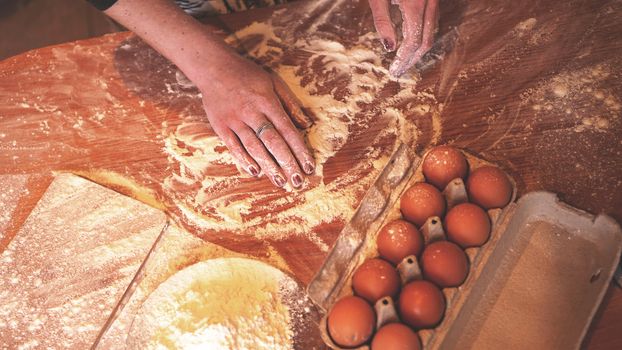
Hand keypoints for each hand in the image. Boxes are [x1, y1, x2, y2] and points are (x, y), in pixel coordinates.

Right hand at [104, 0, 314, 188]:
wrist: (214, 67)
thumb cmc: (248, 75)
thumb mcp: (274, 82)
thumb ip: (290, 103)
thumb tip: (306, 125)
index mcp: (267, 102)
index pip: (288, 130)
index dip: (300, 150)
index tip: (309, 166)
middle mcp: (252, 113)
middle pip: (272, 142)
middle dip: (287, 164)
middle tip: (298, 182)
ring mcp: (234, 120)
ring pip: (254, 148)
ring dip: (269, 167)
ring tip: (281, 182)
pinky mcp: (220, 126)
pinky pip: (234, 147)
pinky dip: (245, 160)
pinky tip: (256, 172)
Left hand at [368, 0, 438, 76]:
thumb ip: (382, 21)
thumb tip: (389, 47)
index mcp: (414, 4)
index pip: (413, 40)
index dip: (404, 58)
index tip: (394, 70)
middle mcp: (429, 3)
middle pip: (426, 41)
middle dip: (412, 59)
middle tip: (399, 71)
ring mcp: (434, 0)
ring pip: (432, 32)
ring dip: (419, 49)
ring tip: (404, 61)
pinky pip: (432, 22)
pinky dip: (422, 36)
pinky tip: (410, 42)